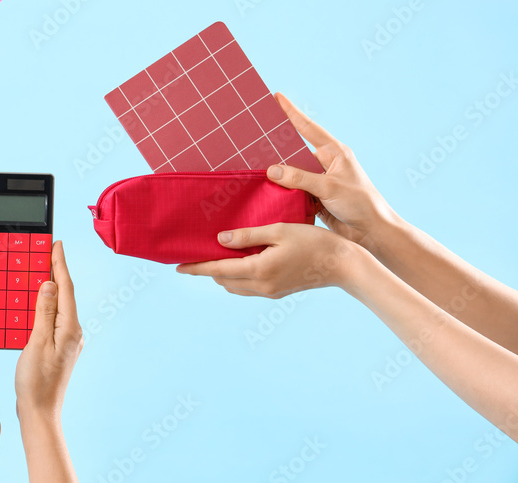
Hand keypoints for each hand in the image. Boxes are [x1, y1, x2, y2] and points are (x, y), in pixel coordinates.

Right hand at [16, 241, 83, 422]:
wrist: (40, 412)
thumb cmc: (36, 382)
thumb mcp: (37, 343)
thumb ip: (44, 312)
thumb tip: (49, 284)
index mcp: (69, 328)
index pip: (66, 288)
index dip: (60, 264)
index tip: (56, 243)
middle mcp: (73, 332)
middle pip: (65, 294)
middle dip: (56, 271)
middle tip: (46, 250)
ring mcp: (67, 340)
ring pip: (59, 305)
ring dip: (51, 287)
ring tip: (40, 269)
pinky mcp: (59, 347)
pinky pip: (54, 317)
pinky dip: (46, 304)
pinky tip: (35, 301)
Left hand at [177, 223, 373, 297]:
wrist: (343, 264)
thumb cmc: (313, 242)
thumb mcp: (279, 231)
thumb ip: (248, 236)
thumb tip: (220, 240)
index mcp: (259, 270)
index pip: (218, 271)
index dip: (196, 269)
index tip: (178, 267)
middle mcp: (262, 286)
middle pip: (223, 281)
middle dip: (207, 270)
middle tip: (197, 254)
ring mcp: (270, 292)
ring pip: (235, 287)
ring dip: (223, 274)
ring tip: (216, 257)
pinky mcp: (278, 292)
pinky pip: (248, 288)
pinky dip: (238, 277)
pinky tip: (240, 262)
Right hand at [268, 93, 397, 250]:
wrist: (372, 233)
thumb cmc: (360, 204)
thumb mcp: (329, 187)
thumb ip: (300, 178)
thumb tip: (271, 170)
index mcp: (335, 153)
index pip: (308, 128)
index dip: (291, 112)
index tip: (276, 97)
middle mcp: (326, 164)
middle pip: (295, 152)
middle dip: (277, 148)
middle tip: (255, 138)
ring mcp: (320, 181)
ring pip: (292, 173)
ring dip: (278, 175)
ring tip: (254, 169)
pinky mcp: (315, 198)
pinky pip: (293, 190)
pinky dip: (281, 192)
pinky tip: (266, 192)